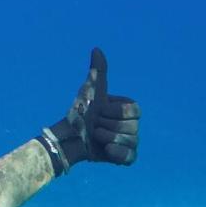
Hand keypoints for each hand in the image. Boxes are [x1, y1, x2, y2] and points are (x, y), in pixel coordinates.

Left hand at [40, 48, 138, 170]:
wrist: (70, 135)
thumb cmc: (81, 111)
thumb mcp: (91, 90)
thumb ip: (98, 71)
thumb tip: (96, 49)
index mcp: (129, 109)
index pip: (135, 110)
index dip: (115, 111)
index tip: (101, 110)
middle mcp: (133, 125)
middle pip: (133, 127)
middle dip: (109, 126)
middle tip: (95, 125)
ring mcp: (130, 142)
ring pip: (130, 141)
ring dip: (108, 138)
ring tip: (96, 136)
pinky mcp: (125, 157)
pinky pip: (130, 157)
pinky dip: (117, 154)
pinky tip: (105, 151)